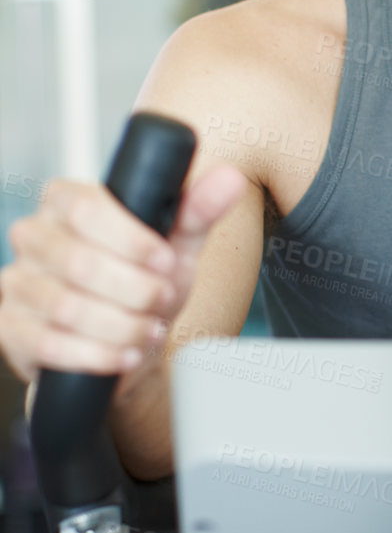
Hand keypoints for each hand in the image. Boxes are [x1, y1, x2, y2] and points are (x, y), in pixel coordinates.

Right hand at [0, 163, 248, 385]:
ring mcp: (17, 283)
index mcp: (65, 202)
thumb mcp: (177, 245)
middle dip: (134, 289)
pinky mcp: (10, 328)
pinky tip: (126, 354)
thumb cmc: (146, 283)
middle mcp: (33, 237)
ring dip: (122, 325)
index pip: (85, 207)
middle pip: (77, 261)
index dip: (129, 238)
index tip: (165, 259)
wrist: (128, 343)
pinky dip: (97, 354)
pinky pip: (48, 343)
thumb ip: (197, 210)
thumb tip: (228, 177)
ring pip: (66, 307)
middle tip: (163, 299)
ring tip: (149, 329)